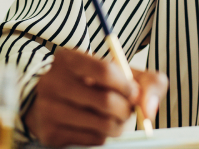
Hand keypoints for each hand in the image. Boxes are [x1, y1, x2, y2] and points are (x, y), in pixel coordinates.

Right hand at [24, 46, 167, 147]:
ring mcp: (49, 109)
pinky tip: (97, 126)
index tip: (134, 93)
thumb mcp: (120, 73)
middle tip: (127, 110)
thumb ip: (147, 82)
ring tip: (114, 118)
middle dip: (126, 109)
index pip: (105, 70)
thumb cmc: (96, 85)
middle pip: (106, 101)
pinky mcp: (51, 133)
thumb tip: (149, 108)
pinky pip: (93, 140)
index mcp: (68, 59)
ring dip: (118, 125)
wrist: (58, 103)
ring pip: (103, 124)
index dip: (127, 85)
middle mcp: (53, 82)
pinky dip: (104, 135)